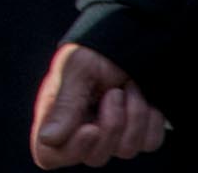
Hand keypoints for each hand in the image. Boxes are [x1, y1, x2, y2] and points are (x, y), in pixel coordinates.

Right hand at [30, 43, 167, 167]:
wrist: (129, 39)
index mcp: (55, 114)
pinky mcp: (138, 132)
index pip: (48, 154)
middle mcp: (80, 128)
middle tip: (113, 94)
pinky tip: (142, 98)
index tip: (90, 129)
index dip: (70, 151)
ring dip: (133, 115)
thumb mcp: (75, 70)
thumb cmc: (94, 50)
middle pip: (94, 158)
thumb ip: (63, 105)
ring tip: (127, 88)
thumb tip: (47, 138)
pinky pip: (149, 143)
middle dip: (111, 126)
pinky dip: (150, 119)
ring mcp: (112, 133)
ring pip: (125, 150)